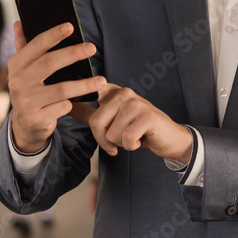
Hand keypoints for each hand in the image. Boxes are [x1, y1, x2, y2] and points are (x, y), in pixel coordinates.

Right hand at [8, 21, 105, 152]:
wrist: (25, 124)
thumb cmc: (30, 89)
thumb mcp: (23, 69)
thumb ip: (23, 47)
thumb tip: (19, 23)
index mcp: (16, 65)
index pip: (35, 46)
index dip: (53, 35)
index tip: (70, 26)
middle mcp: (18, 82)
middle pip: (49, 63)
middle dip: (73, 54)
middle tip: (92, 48)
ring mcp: (27, 101)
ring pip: (61, 89)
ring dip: (84, 84)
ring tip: (102, 80)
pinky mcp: (37, 118)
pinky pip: (61, 108)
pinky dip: (73, 103)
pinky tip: (83, 100)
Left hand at [74, 83, 192, 161]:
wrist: (169, 138)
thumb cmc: (140, 129)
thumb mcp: (114, 119)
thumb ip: (92, 113)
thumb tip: (68, 107)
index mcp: (114, 92)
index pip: (88, 100)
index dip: (79, 108)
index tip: (72, 107)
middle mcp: (124, 93)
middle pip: (96, 123)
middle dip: (104, 140)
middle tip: (117, 142)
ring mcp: (136, 103)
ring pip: (112, 134)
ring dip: (121, 144)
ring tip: (133, 137)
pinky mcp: (147, 116)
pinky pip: (126, 138)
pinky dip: (132, 146)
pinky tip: (140, 140)